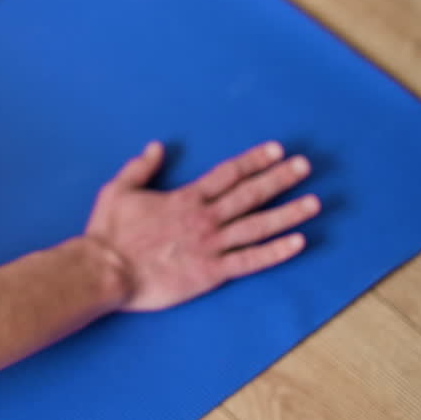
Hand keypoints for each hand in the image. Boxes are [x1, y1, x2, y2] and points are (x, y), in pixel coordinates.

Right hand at [84, 141, 320, 311]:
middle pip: (249, 195)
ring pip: (257, 226)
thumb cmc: (109, 232)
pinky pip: (250, 261)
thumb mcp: (118, 190)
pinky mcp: (210, 273)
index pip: (228, 174)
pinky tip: (298, 243)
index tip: (276, 150)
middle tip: (304, 166)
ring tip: (314, 202)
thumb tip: (157, 147)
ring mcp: (210, 246)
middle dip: (279, 178)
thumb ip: (140, 168)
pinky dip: (275, 252)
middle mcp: (204, 219)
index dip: (254, 160)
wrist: (106, 271)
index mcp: (185, 198)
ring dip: (288, 213)